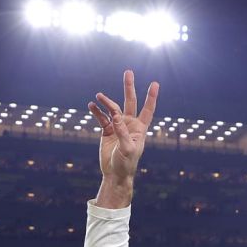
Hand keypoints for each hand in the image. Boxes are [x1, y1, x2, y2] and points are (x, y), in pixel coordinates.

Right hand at [88, 70, 158, 207]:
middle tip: (128, 72)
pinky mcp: (107, 131)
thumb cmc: (126, 164)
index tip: (155, 84)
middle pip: (130, 102)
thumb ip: (122, 132)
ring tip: (98, 96)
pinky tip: (91, 106)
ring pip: (113, 109)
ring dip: (106, 101)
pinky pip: (101, 118)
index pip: (147, 109)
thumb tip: (115, 116)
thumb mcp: (127, 149)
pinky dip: (97, 111)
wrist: (115, 174)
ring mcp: (118, 126)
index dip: (151, 97)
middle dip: (129, 87)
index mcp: (139, 129)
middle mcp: (129, 124)